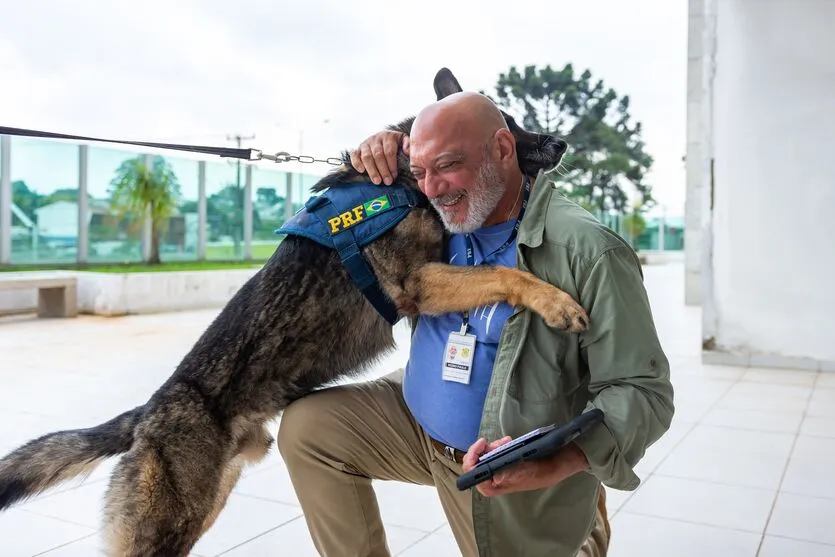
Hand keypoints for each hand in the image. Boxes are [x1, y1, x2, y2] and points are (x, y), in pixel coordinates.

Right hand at [349, 130, 409, 185]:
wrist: (383, 138)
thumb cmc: (396, 144)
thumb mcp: (403, 141)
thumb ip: (407, 145)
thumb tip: (408, 151)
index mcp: (388, 136)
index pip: (389, 151)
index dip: (392, 165)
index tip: (394, 176)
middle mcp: (376, 138)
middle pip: (378, 155)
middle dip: (383, 170)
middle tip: (387, 182)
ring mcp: (365, 143)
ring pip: (367, 157)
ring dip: (372, 170)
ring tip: (377, 181)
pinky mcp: (357, 148)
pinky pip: (354, 155)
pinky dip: (356, 163)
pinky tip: (361, 171)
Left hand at [461, 436, 588, 496]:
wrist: (556, 464)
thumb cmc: (540, 471)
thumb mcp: (525, 473)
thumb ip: (510, 475)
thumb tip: (495, 477)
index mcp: (495, 486)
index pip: (474, 475)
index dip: (472, 458)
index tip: (482, 443)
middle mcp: (493, 479)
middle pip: (477, 462)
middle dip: (484, 449)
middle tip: (496, 441)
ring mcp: (499, 470)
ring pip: (485, 455)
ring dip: (492, 446)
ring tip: (505, 441)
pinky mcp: (505, 462)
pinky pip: (494, 452)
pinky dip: (498, 445)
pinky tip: (507, 441)